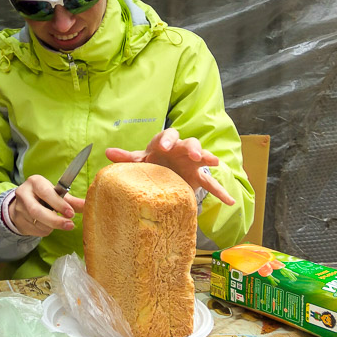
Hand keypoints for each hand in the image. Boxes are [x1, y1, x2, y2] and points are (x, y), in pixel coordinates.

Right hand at [9, 174, 82, 235]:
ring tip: (59, 223)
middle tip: (70, 225)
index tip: (71, 213)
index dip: (59, 204)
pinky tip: (48, 226)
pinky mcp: (19, 221)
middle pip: (37, 211)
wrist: (21, 204)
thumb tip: (87, 205)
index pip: (46, 193)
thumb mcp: (56, 193)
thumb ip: (71, 201)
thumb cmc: (43, 196)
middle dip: (55, 220)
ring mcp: (19, 209)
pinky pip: (36, 230)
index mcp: (35, 182)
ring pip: (38, 222)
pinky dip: (46, 230)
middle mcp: (24, 194)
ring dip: (52, 226)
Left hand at [105, 128, 235, 204]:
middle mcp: (181, 150)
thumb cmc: (151, 163)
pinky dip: (221, 192)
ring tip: (213, 163)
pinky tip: (229, 201)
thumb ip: (126, 158)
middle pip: (189, 143)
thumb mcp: (139, 161)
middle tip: (194, 154)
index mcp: (165, 143)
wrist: (163, 173)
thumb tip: (107, 152)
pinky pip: (212, 184)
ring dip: (208, 158)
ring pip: (203, 157)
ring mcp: (192, 163)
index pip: (167, 136)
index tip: (163, 146)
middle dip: (192, 147)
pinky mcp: (199, 177)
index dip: (166, 139)